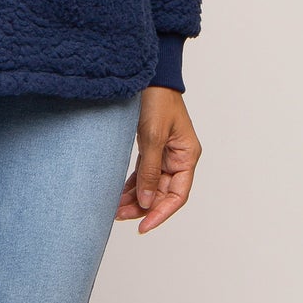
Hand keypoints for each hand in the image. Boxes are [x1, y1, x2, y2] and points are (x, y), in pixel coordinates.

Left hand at [116, 87, 201, 233]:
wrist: (149, 76)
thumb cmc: (157, 101)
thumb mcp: (153, 137)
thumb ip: (150, 171)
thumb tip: (146, 202)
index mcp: (187, 156)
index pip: (177, 195)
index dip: (161, 213)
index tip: (143, 227)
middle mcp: (178, 158)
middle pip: (162, 193)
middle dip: (142, 207)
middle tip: (119, 216)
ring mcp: (165, 154)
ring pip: (151, 186)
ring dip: (135, 198)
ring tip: (114, 209)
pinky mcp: (151, 148)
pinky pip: (144, 174)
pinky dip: (132, 185)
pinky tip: (118, 195)